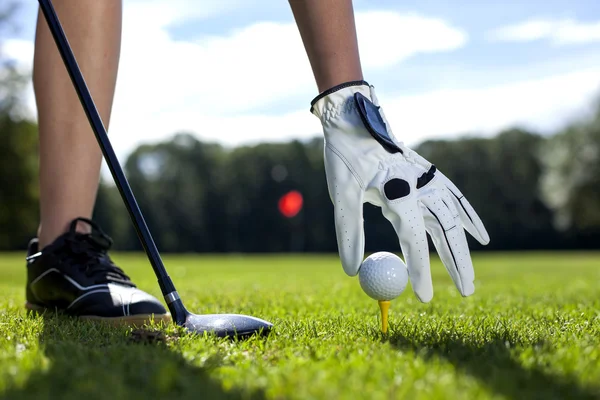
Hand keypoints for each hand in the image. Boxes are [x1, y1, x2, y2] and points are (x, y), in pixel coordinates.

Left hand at [310, 81, 489, 301]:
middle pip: (445, 229)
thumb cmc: (345, 156)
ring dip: (464, 247)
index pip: (414, 236)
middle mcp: (418, 184)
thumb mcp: (341, 193)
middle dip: (457, 263)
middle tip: (466, 293)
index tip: (425, 297)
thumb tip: (352, 271)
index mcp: (397, 189)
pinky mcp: (426, 173)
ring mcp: (426, 177)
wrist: (353, 117)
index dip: (420, 268)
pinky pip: (454, 198)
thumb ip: (349, 231)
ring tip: (472, 275)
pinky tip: (479, 234)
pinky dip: (468, 217)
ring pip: (453, 218)